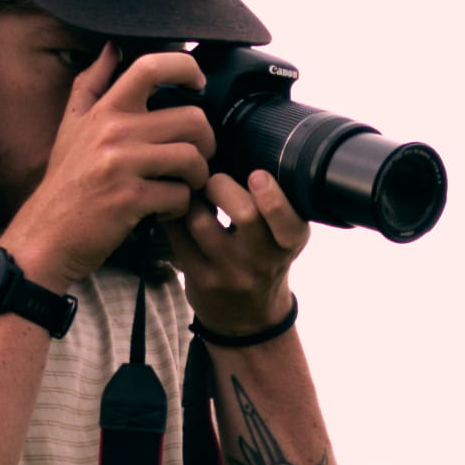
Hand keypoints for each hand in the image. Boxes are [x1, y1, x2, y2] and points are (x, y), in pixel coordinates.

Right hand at [4, 48, 216, 288]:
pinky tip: (166, 210)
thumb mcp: (71, 126)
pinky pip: (179, 195)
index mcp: (105, 110)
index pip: (150, 67)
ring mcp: (122, 165)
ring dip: (198, 176)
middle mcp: (114, 131)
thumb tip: (111, 47)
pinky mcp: (130, 200)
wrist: (46, 235)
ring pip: (191, 158)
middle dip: (205, 141)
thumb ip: (92, 84)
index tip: (198, 84)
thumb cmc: (66, 182)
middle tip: (197, 156)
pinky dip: (180, 207)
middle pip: (191, 118)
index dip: (185, 67)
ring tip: (184, 185)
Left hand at [172, 156, 307, 337]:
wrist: (247, 318)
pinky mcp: (201, 279)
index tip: (257, 176)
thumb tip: (241, 146)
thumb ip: (273, 204)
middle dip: (222, 185)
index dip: (271, 195)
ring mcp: (230, 273)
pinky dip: (175, 214)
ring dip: (192, 197)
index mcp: (290, 242)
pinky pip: (178, 236)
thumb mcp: (283, 236)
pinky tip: (179, 208)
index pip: (287, 220)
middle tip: (214, 179)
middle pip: (244, 214)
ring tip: (194, 192)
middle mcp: (263, 260)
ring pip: (202, 221)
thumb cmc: (263, 260)